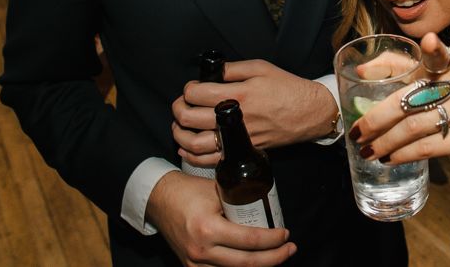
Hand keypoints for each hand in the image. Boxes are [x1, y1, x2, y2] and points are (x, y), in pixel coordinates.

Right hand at [146, 171, 295, 265]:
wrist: (159, 200)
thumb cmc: (188, 190)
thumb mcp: (217, 190)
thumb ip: (238, 201)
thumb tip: (265, 207)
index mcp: (208, 229)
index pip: (249, 240)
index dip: (272, 240)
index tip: (286, 234)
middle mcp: (201, 251)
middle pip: (247, 263)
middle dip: (274, 258)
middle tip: (290, 248)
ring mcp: (195, 263)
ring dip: (260, 266)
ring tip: (276, 256)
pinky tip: (254, 262)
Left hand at [172, 60, 335, 160]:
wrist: (309, 112)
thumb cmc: (287, 88)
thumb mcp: (261, 68)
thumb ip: (233, 68)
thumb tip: (212, 72)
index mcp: (238, 95)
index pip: (197, 93)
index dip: (188, 88)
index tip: (192, 87)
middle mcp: (235, 118)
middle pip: (190, 118)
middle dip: (178, 109)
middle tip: (181, 104)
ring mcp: (238, 137)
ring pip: (195, 144)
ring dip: (180, 134)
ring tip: (179, 125)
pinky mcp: (243, 150)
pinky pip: (211, 160)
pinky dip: (193, 157)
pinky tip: (187, 148)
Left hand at [350, 33, 449, 178]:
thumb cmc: (448, 108)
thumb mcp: (431, 86)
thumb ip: (399, 71)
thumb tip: (360, 71)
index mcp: (448, 67)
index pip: (439, 55)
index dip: (434, 49)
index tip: (428, 41)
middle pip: (408, 99)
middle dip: (376, 119)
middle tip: (356, 134)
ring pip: (413, 127)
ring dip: (384, 142)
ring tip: (367, 150)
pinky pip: (426, 148)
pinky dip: (402, 154)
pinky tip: (388, 158)